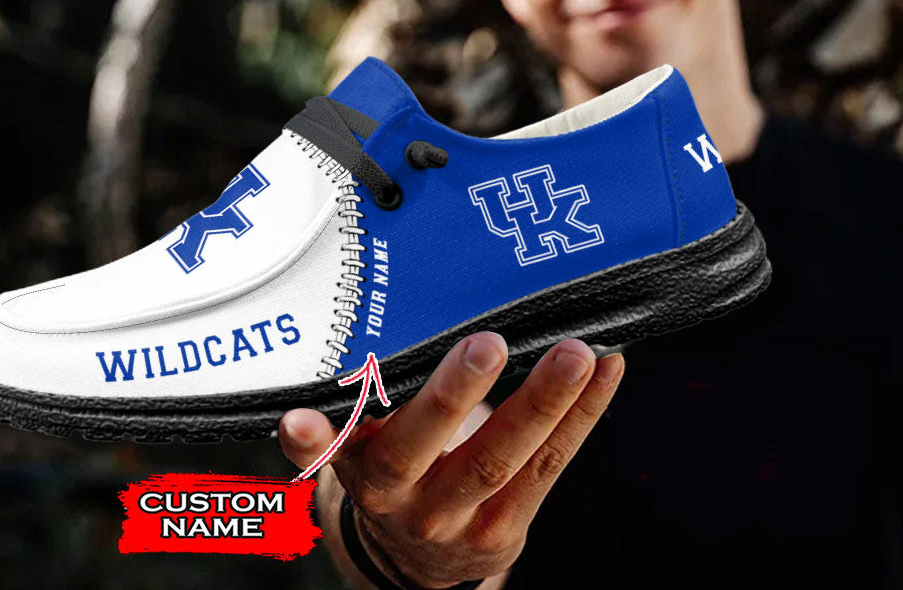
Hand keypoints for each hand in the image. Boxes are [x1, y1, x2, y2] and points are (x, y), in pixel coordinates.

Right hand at [278, 333, 624, 588]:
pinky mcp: (508, 526)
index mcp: (359, 467)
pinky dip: (584, 414)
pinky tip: (607, 370)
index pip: (337, 446)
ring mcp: (460, 516)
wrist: (412, 562)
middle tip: (487, 344)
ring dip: (546, 402)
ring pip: (505, 457)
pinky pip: (552, 466)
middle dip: (455, 394)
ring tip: (576, 352)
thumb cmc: (388, 470)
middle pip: (427, 445)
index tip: (299, 416)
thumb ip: (345, 415)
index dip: (315, 438)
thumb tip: (313, 384)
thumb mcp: (354, 450)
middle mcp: (403, 496)